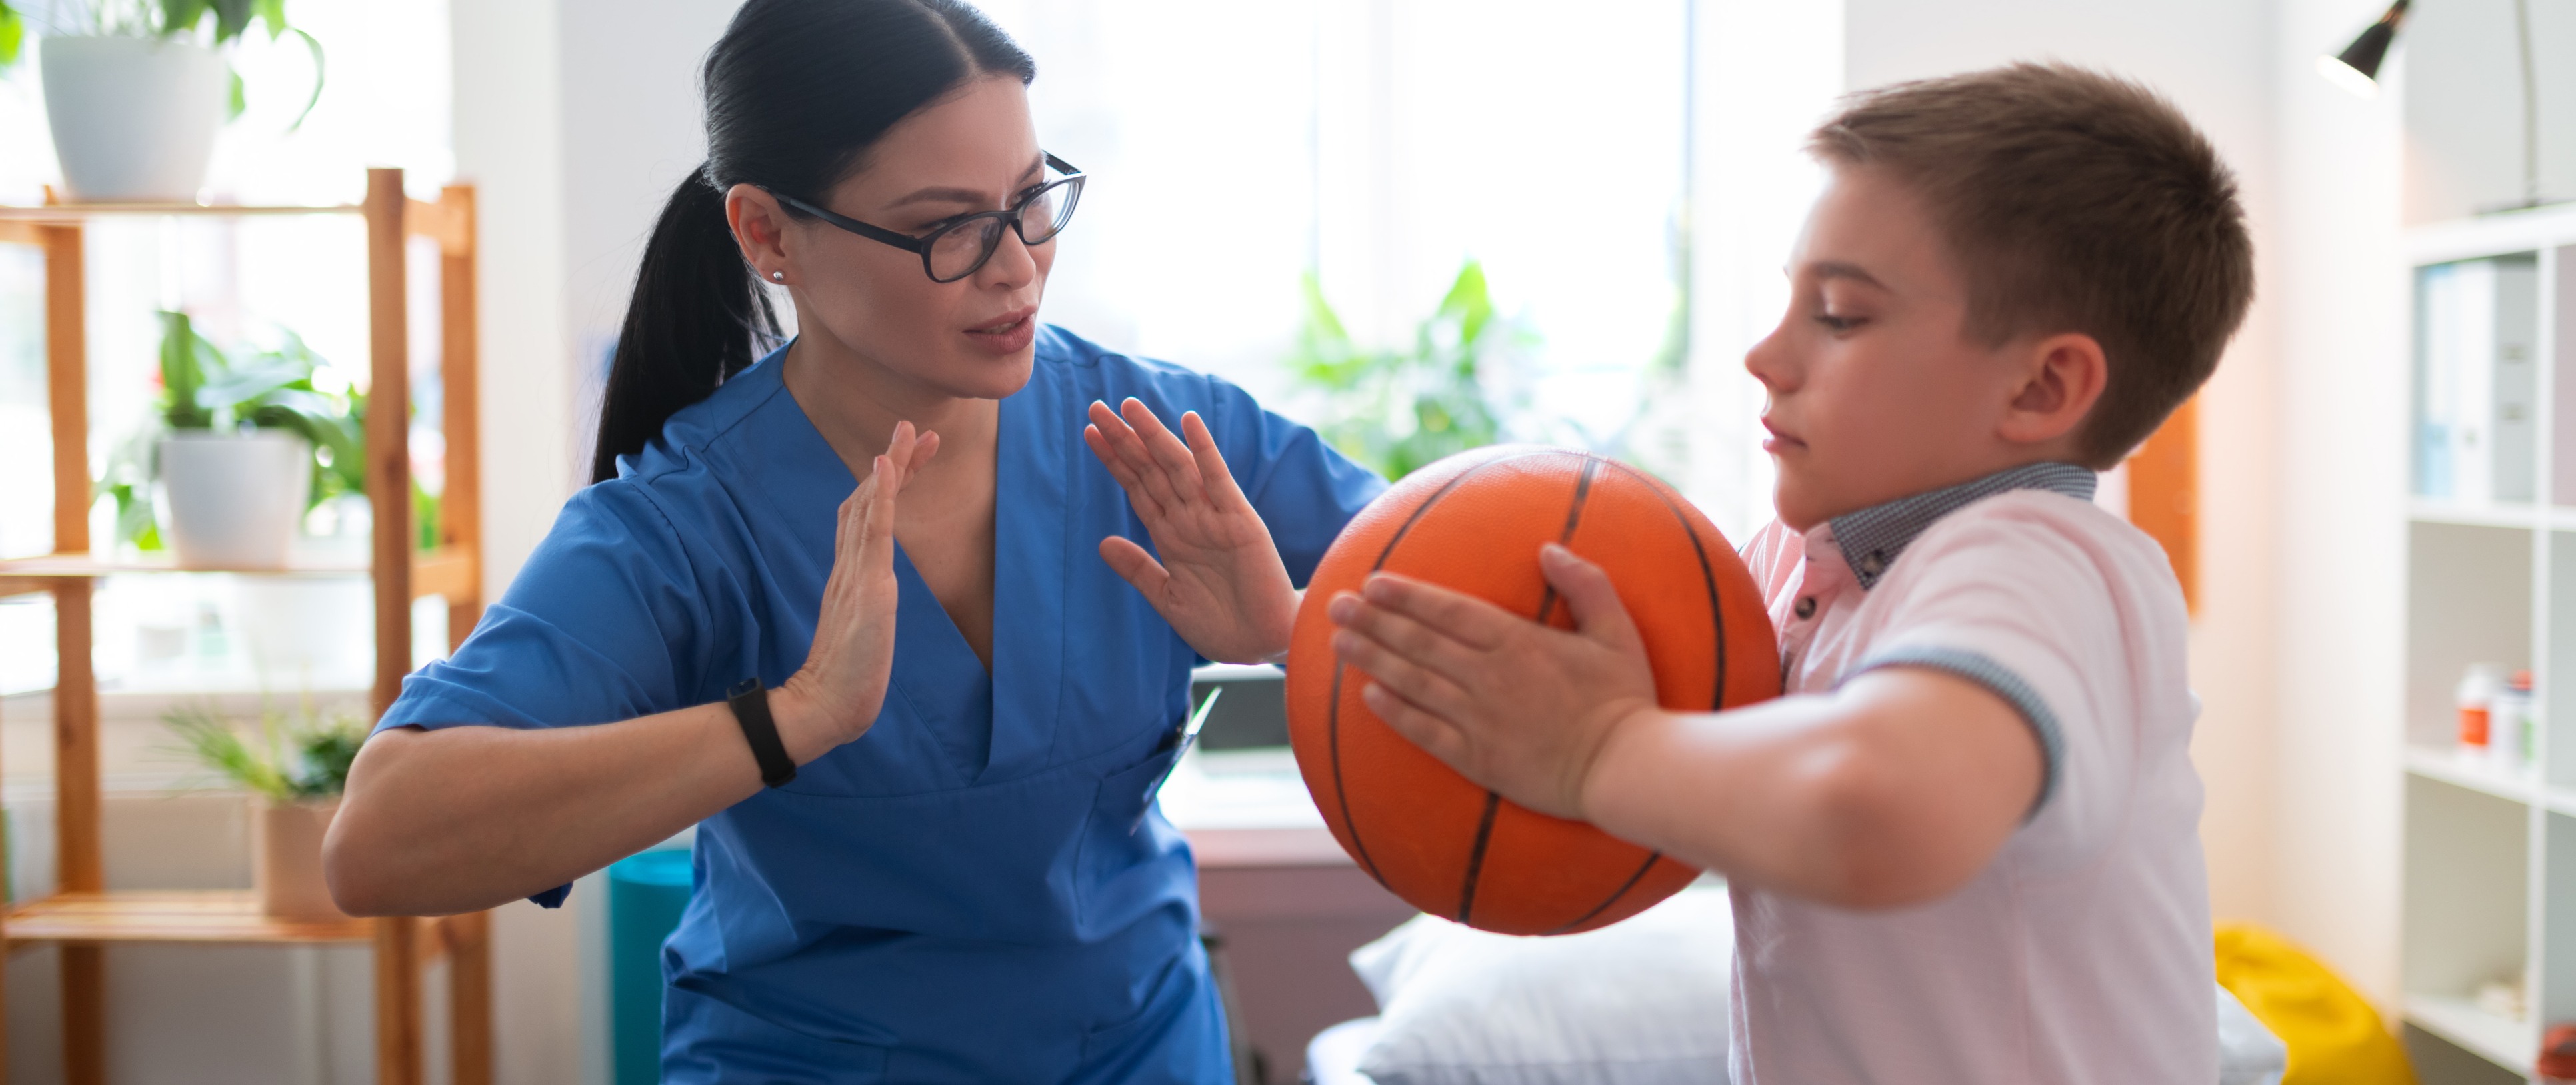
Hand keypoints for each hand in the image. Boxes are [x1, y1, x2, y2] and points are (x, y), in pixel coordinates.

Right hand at [774, 422, 938, 760]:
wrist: (826, 705)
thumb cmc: (847, 677)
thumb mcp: (864, 631)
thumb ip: (866, 608)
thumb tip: (875, 599)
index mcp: (851, 575)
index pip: (867, 517)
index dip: (886, 485)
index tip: (908, 457)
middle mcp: (850, 566)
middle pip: (868, 500)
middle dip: (893, 462)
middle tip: (915, 428)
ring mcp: (856, 572)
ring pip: (869, 505)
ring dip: (890, 465)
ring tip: (907, 432)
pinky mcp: (865, 585)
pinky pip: (872, 530)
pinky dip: (879, 495)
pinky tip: (885, 465)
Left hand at [1085, 398, 1299, 663]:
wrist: (1263, 645)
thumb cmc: (1221, 624)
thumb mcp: (1168, 599)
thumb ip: (1138, 570)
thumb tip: (1102, 543)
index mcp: (1171, 536)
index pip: (1137, 487)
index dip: (1114, 459)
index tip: (1090, 431)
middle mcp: (1190, 519)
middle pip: (1150, 469)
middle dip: (1124, 439)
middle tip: (1096, 406)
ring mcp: (1214, 516)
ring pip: (1177, 467)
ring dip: (1153, 435)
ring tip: (1129, 406)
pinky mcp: (1240, 521)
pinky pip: (1218, 479)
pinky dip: (1204, 449)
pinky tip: (1189, 421)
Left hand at [1327, 544, 1660, 819]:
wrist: (1627, 768)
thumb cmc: (1626, 698)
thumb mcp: (1617, 631)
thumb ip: (1586, 584)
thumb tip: (1548, 549)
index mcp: (1519, 643)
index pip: (1449, 611)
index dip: (1407, 596)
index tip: (1373, 582)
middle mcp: (1490, 678)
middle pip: (1418, 643)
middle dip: (1372, 620)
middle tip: (1335, 605)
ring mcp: (1480, 720)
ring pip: (1413, 683)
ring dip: (1372, 659)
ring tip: (1337, 642)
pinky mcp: (1478, 758)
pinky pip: (1425, 732)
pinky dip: (1394, 712)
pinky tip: (1367, 697)